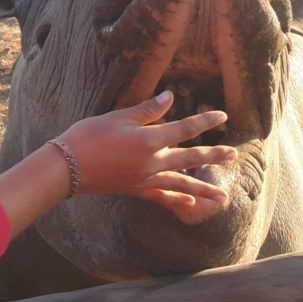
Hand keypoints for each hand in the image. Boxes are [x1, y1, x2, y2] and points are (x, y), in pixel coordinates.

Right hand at [55, 90, 235, 205]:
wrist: (68, 166)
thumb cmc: (89, 136)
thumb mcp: (117, 117)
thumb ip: (146, 110)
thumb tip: (169, 96)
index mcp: (150, 139)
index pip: (185, 128)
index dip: (205, 121)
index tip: (222, 116)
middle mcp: (153, 161)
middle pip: (190, 157)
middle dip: (213, 155)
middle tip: (234, 154)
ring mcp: (145, 178)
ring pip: (181, 183)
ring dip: (204, 188)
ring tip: (223, 195)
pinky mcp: (136, 189)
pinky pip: (161, 196)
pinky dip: (177, 200)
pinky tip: (190, 204)